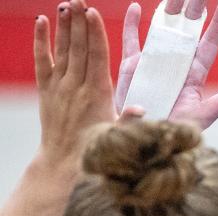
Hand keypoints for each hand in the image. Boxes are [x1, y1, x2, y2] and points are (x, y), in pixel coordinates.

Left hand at [34, 0, 114, 169]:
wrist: (63, 162)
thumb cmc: (96, 149)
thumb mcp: (118, 136)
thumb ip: (129, 120)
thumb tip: (141, 110)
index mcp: (97, 94)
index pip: (96, 56)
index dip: (95, 33)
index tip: (93, 12)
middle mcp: (75, 87)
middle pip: (79, 47)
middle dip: (80, 21)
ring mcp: (59, 87)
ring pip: (62, 50)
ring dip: (65, 25)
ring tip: (67, 3)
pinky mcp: (46, 90)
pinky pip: (42, 60)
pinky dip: (41, 40)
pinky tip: (42, 22)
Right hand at [115, 0, 217, 129]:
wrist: (146, 141)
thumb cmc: (177, 133)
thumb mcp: (203, 116)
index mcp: (195, 74)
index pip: (210, 43)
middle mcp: (177, 65)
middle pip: (187, 30)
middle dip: (193, 9)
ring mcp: (155, 63)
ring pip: (161, 30)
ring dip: (166, 10)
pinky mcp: (133, 67)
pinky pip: (132, 41)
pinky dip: (132, 25)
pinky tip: (135, 8)